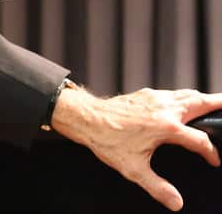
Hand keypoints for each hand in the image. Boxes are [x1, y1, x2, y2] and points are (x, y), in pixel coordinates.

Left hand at [51, 85, 221, 210]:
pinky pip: (172, 93)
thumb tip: (175, 202)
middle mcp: (164, 109)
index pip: (200, 141)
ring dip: (203, 99)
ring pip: (187, 95)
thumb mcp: (134, 169)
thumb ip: (157, 187)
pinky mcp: (146, 94)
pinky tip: (183, 103)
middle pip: (201, 103)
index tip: (213, 161)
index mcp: (167, 127)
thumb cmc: (107, 139)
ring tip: (214, 103)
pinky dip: (185, 97)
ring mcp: (155, 98)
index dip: (211, 154)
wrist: (86, 117)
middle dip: (219, 104)